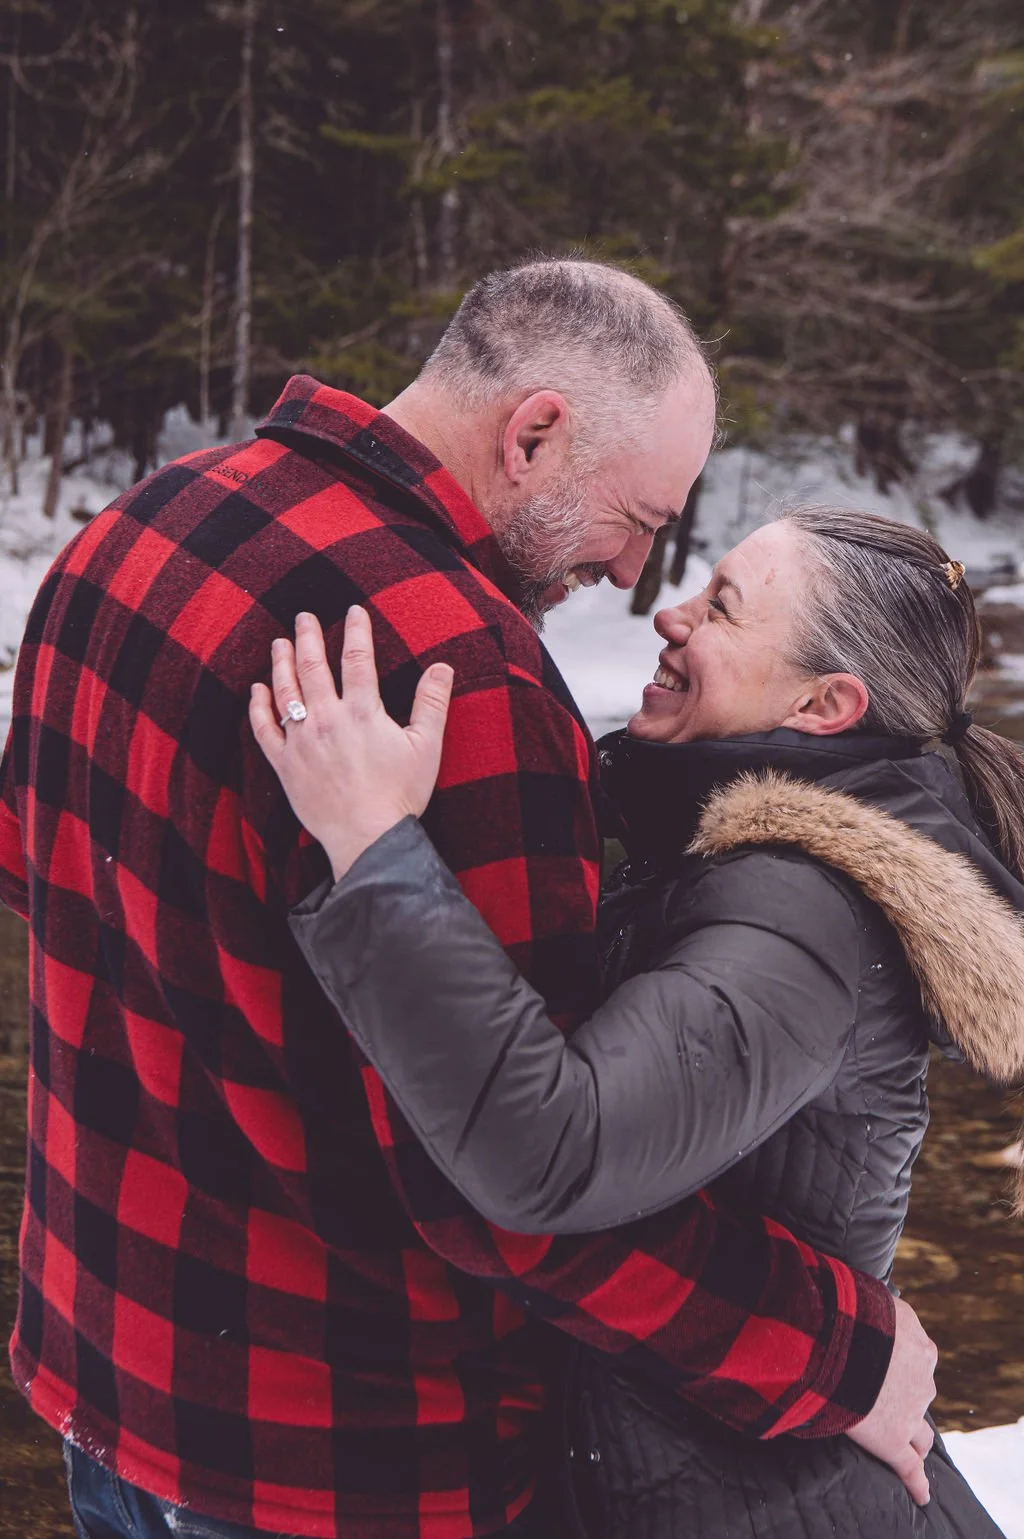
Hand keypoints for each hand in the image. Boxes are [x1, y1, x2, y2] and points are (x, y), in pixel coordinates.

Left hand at [249, 607, 453, 880]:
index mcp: (363, 711)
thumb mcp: (427, 746)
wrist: (366, 836)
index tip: (353, 611)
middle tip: (302, 617)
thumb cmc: (400, 794)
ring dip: (281, 662)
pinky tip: (257, 690)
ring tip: (280, 643)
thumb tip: (443, 667)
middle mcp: (327, 719)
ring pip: (285, 691)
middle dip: (308, 637)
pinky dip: (258, 706)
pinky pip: (264, 729)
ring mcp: (301, 741)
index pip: (358, 658)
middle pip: (313, 666)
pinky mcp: (284, 764)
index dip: (356, 630)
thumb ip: (432, 703)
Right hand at [846, 1297, 937, 1505]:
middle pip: (921, 1394)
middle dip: (908, 1399)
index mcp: (917, 1343)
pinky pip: (910, 1468)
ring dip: (916, 1439)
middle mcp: (921, 1378)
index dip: (900, 1364)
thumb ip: (864, 1304)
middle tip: (885, 1400)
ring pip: (920, 1433)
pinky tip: (921, 1494)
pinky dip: (917, 1483)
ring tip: (909, 1446)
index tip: (884, 1363)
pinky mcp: (893, 1441)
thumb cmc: (845, 1311)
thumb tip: (844, 1296)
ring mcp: (910, 1412)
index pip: (917, 1357)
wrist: (838, 1340)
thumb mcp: (863, 1295)